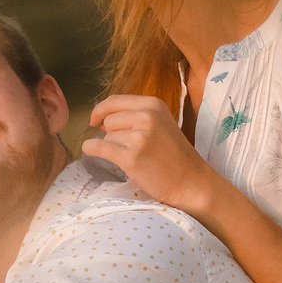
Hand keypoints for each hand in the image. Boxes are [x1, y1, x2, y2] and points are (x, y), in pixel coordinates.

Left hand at [82, 94, 211, 208]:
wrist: (191, 181)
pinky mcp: (131, 157)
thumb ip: (134, 115)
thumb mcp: (160, 123)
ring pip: (107, 136)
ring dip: (114, 147)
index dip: (101, 110)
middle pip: (109, 119)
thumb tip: (100, 119)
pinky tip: (91, 151)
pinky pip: (98, 147)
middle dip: (112, 133)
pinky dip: (91, 149)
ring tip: (136, 157)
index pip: (114, 100)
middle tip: (130, 146)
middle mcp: (146, 116)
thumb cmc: (174, 155)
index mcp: (153, 104)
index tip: (95, 120)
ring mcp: (139, 137)